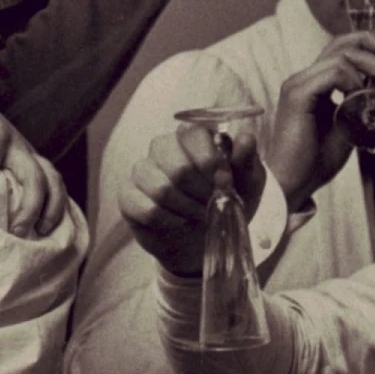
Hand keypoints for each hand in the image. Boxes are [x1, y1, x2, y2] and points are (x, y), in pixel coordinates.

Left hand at [0, 82, 66, 236]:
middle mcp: (17, 142)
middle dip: (29, 207)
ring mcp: (27, 149)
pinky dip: (55, 199)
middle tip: (15, 233)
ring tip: (41, 232)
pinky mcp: (30, 156)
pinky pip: (51, 178)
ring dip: (52, 205)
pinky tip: (48, 222)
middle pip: (34, 176)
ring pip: (52, 177)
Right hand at [118, 122, 264, 277]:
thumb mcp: (246, 184)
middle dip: (199, 190)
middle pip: (175, 162)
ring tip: (196, 215)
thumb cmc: (224, 203)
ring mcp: (142, 171)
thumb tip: (247, 139)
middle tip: (210, 203)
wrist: (201, 240)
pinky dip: (167, 220)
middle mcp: (163, 148)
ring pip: (160, 187)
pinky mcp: (128, 196)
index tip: (225, 183)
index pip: (193, 133)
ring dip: (185, 208)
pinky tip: (177, 222)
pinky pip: (145, 207)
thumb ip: (246, 161)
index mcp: (191, 137)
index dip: (210, 161)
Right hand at [260, 33, 374, 203]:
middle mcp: (302, 79)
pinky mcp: (297, 95)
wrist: (293, 183)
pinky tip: (357, 104)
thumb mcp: (346, 126)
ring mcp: (297, 85)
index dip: (365, 41)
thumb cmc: (316, 161)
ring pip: (341, 57)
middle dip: (374, 59)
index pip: (339, 47)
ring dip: (369, 74)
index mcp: (311, 84)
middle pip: (342, 45)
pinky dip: (353, 85)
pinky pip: (333, 73)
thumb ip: (359, 105)